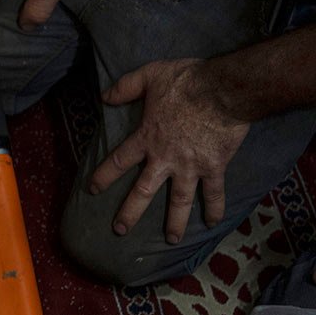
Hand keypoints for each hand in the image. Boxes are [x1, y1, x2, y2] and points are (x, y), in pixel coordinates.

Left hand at [88, 58, 249, 243]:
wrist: (223, 89)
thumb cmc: (186, 80)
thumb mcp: (150, 75)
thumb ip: (126, 87)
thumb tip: (104, 96)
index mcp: (147, 137)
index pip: (119, 161)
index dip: (104, 176)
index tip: (92, 190)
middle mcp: (165, 158)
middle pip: (143, 191)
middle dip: (130, 212)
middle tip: (120, 229)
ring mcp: (190, 166)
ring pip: (179, 200)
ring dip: (175, 221)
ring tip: (171, 239)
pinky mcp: (214, 167)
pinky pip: (214, 192)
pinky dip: (215, 208)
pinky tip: (214, 223)